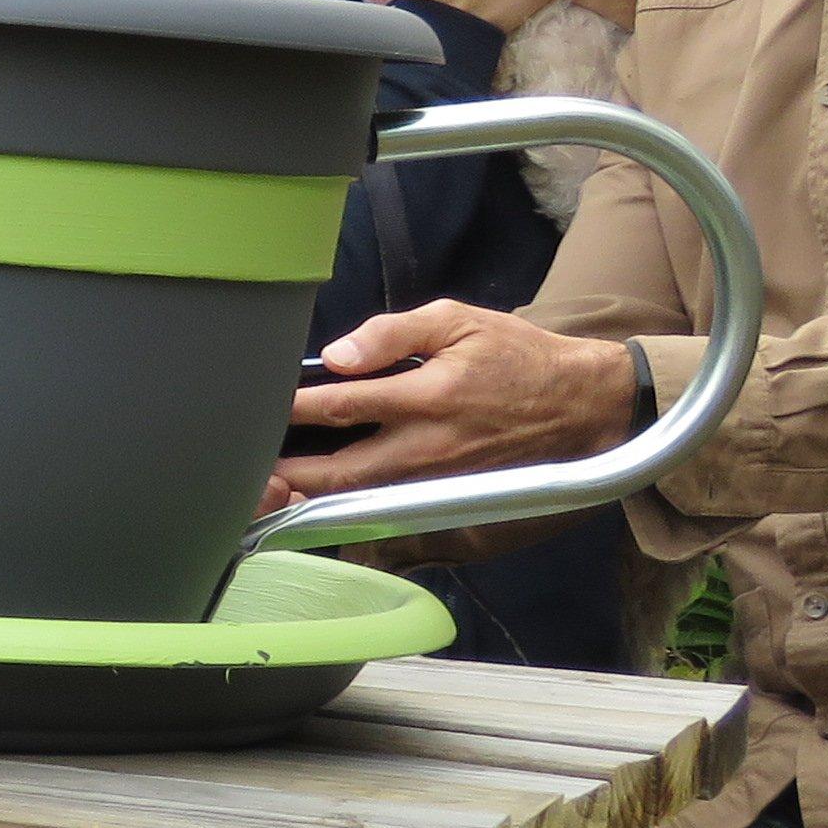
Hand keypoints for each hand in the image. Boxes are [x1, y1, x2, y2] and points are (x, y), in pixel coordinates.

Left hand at [264, 302, 640, 505]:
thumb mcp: (457, 321)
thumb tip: (337, 356)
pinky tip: (317, 493)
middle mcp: (427, 446)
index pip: (341, 405)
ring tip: (269, 480)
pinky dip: (346, 503)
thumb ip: (392, 334)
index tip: (258, 405)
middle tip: (246, 463)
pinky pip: (384, 506)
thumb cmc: (515, 356)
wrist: (580, 404)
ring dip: (310, 493)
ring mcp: (435, 479)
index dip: (292, 408)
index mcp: (428, 395)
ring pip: (357, 497)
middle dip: (287, 471)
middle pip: (337, 472)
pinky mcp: (446, 498)